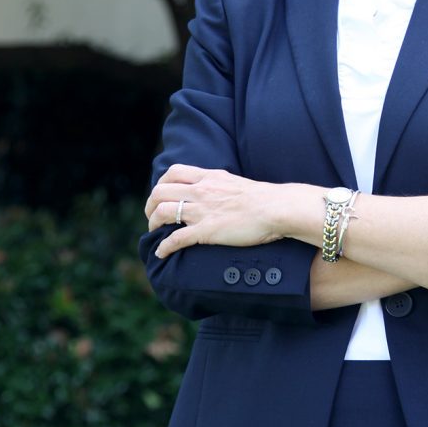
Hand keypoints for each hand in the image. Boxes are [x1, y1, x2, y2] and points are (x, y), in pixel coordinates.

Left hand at [145, 164, 286, 258]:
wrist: (277, 208)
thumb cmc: (264, 198)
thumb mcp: (236, 182)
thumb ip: (221, 185)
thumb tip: (217, 191)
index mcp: (209, 177)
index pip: (173, 172)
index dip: (161, 184)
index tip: (161, 195)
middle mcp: (201, 191)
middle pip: (160, 192)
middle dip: (150, 205)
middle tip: (152, 216)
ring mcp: (202, 211)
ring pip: (162, 212)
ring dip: (152, 223)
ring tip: (154, 233)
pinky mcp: (207, 231)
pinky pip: (176, 239)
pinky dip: (164, 247)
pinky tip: (161, 254)